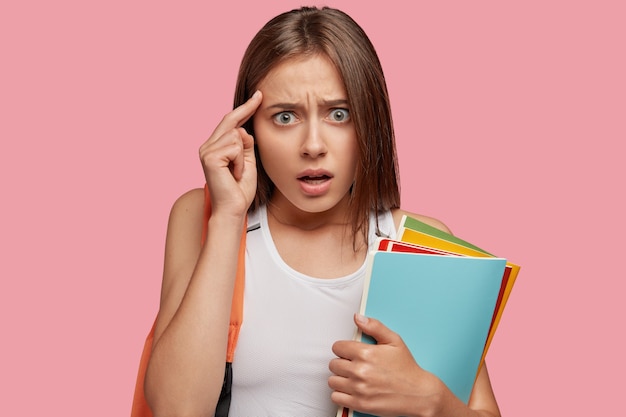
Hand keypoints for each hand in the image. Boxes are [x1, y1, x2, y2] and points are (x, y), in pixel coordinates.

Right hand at [199, 91, 262, 215]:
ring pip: (235, 135)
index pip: (230, 123)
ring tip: (238, 172)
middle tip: (261, 95)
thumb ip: (245, 146)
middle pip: (230, 121)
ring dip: (243, 156)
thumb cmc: (240, 190)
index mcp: (215, 148)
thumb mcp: (247, 163)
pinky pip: (235, 147)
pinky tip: (235, 174)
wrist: (233, 210)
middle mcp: (207, 147)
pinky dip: (240, 162)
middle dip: (247, 109)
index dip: (244, 109)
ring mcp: (206, 151)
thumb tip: (244, 130)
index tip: (257, 96)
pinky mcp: (209, 157)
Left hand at [329, 314, 447, 416]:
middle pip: (333, 364)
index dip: (343, 349)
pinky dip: (341, 394)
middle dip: (341, 363)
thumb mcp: (394, 341)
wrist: (418, 394)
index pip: (337, 347)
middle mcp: (360, 371)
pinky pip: (336, 397)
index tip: (349, 353)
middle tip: (353, 365)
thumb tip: (358, 318)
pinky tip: (351, 390)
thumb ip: (374, 326)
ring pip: (332, 381)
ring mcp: (359, 389)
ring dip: (340, 379)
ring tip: (352, 378)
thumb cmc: (407, 368)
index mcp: (366, 353)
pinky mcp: (359, 404)